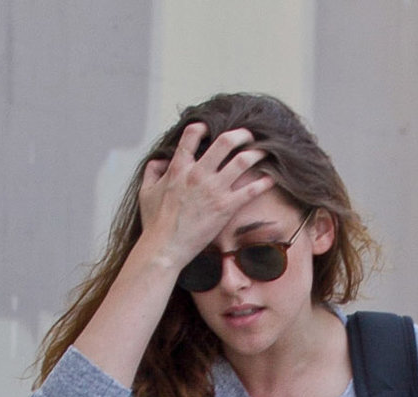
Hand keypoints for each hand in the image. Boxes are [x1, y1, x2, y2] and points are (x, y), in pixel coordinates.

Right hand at [138, 122, 274, 268]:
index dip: (203, 127)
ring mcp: (214, 190)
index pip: (193, 134)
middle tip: (248, 136)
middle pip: (225, 141)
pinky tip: (271, 178)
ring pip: (242, 161)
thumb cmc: (155, 224)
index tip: (211, 128)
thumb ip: (152, 171)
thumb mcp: (146, 192)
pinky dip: (263, 182)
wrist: (165, 248)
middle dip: (241, 135)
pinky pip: (251, 190)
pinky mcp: (225, 207)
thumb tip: (160, 160)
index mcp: (179, 167)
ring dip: (256, 154)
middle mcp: (198, 174)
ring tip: (263, 152)